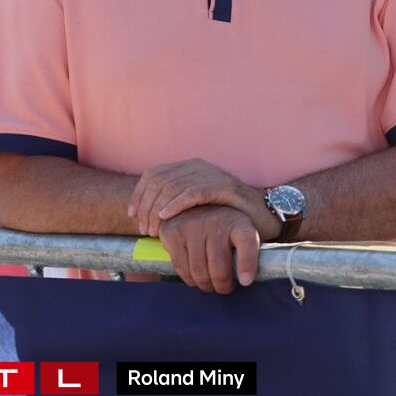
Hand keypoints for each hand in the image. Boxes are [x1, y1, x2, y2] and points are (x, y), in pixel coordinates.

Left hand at [128, 158, 276, 239]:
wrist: (262, 213)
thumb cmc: (226, 212)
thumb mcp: (196, 204)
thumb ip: (175, 202)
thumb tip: (147, 214)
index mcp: (188, 167)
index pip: (153, 174)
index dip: (138, 194)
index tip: (133, 216)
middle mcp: (198, 166)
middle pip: (159, 181)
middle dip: (146, 206)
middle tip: (144, 229)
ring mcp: (211, 174)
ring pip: (172, 187)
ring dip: (157, 210)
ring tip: (154, 229)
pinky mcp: (223, 186)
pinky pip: (192, 193)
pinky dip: (176, 205)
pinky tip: (166, 217)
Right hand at [157, 205, 262, 293]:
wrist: (193, 205)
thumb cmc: (223, 226)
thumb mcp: (241, 230)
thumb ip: (246, 251)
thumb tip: (246, 279)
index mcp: (238, 222)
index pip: (247, 241)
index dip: (247, 263)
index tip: (246, 281)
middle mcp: (216, 221)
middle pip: (219, 267)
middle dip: (222, 285)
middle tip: (224, 288)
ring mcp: (193, 226)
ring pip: (199, 271)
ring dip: (205, 285)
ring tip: (211, 284)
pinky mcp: (174, 233)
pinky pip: (181, 267)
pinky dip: (189, 278)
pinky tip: (196, 277)